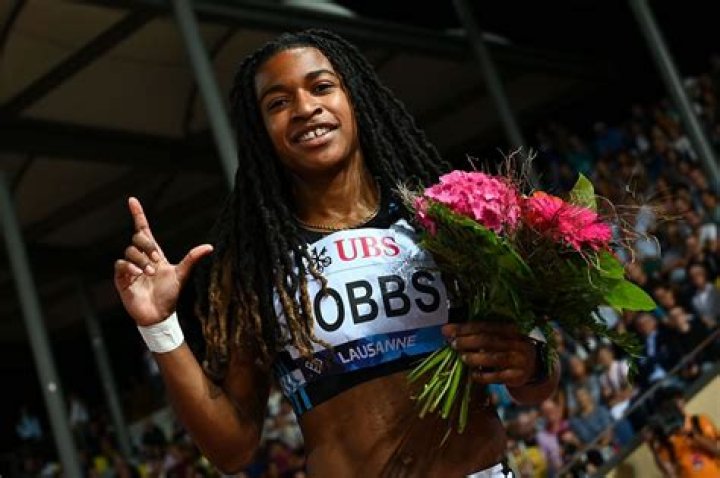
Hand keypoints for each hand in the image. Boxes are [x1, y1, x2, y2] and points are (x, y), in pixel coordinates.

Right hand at [114, 197, 212, 325]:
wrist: (160, 314)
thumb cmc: (170, 295)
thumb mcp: (181, 274)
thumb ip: (192, 259)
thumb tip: (209, 246)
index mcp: (154, 254)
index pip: (143, 230)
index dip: (138, 215)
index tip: (132, 200)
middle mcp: (141, 258)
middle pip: (137, 238)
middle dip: (147, 245)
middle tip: (157, 259)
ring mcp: (131, 268)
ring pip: (130, 251)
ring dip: (141, 260)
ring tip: (150, 272)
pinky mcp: (122, 279)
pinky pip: (120, 264)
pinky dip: (130, 267)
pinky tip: (139, 275)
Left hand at [442, 322, 536, 387]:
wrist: (532, 368)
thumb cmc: (508, 349)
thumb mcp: (497, 337)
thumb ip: (475, 333)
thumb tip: (447, 330)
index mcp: (512, 329)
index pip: (485, 326)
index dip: (465, 328)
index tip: (448, 330)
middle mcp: (518, 343)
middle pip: (489, 340)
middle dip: (467, 341)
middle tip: (453, 344)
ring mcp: (519, 360)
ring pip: (493, 358)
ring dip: (474, 357)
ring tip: (462, 357)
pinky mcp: (517, 376)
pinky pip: (497, 377)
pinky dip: (482, 375)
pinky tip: (472, 374)